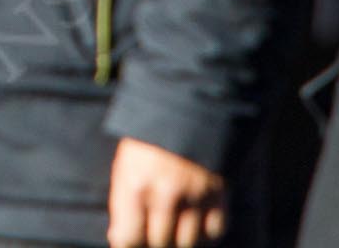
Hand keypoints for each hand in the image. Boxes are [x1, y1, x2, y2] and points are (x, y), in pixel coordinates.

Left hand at [107, 137, 226, 247]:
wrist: (189, 105)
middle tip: (154, 232)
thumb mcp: (126, 163)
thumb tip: (118, 239)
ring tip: (173, 226)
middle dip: (154, 242)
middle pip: (160, 243)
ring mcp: (195, 195)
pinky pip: (214, 232)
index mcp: (135, 183)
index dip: (129, 244)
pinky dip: (205, 234)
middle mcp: (166, 193)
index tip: (133, 239)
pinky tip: (196, 223)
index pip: (129, 238)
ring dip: (179, 240)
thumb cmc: (150, 138)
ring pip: (187, 243)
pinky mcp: (220, 193)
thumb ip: (122, 203)